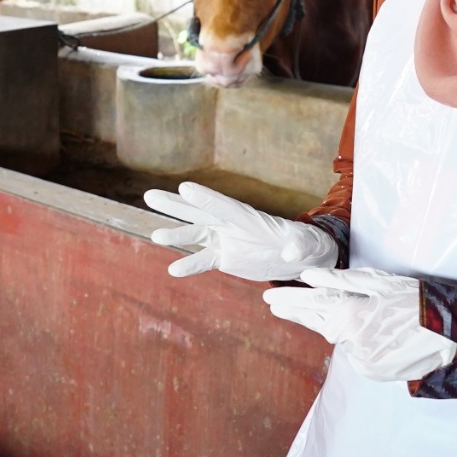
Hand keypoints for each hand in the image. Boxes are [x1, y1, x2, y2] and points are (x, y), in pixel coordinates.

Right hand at [144, 182, 334, 280]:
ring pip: (195, 234)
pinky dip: (189, 265)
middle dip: (175, 204)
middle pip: (199, 212)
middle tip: (149, 196)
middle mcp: (231, 225)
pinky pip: (203, 260)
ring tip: (156, 234)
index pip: (223, 206)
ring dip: (176, 234)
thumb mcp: (306, 244)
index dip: (205, 198)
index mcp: (249, 217)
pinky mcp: (224, 257)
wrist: (301, 259)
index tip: (184, 188)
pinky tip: (173, 269)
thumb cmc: (307, 245)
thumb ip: (298, 244)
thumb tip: (291, 251)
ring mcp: (225, 240)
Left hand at [262, 267, 456, 380]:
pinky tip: (375, 333)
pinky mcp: (370, 372)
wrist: (450, 334)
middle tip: (277, 305)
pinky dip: (359, 343)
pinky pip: (356, 354)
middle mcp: (350, 340)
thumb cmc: (416, 300)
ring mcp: (359, 359)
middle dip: (298, 312)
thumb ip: (340, 282)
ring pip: (339, 340)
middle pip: (317, 323)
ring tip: (350, 314)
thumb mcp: (379, 283)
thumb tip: (308, 277)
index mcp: (350, 314)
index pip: (311, 306)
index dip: (288, 300)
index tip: (268, 298)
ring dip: (338, 327)